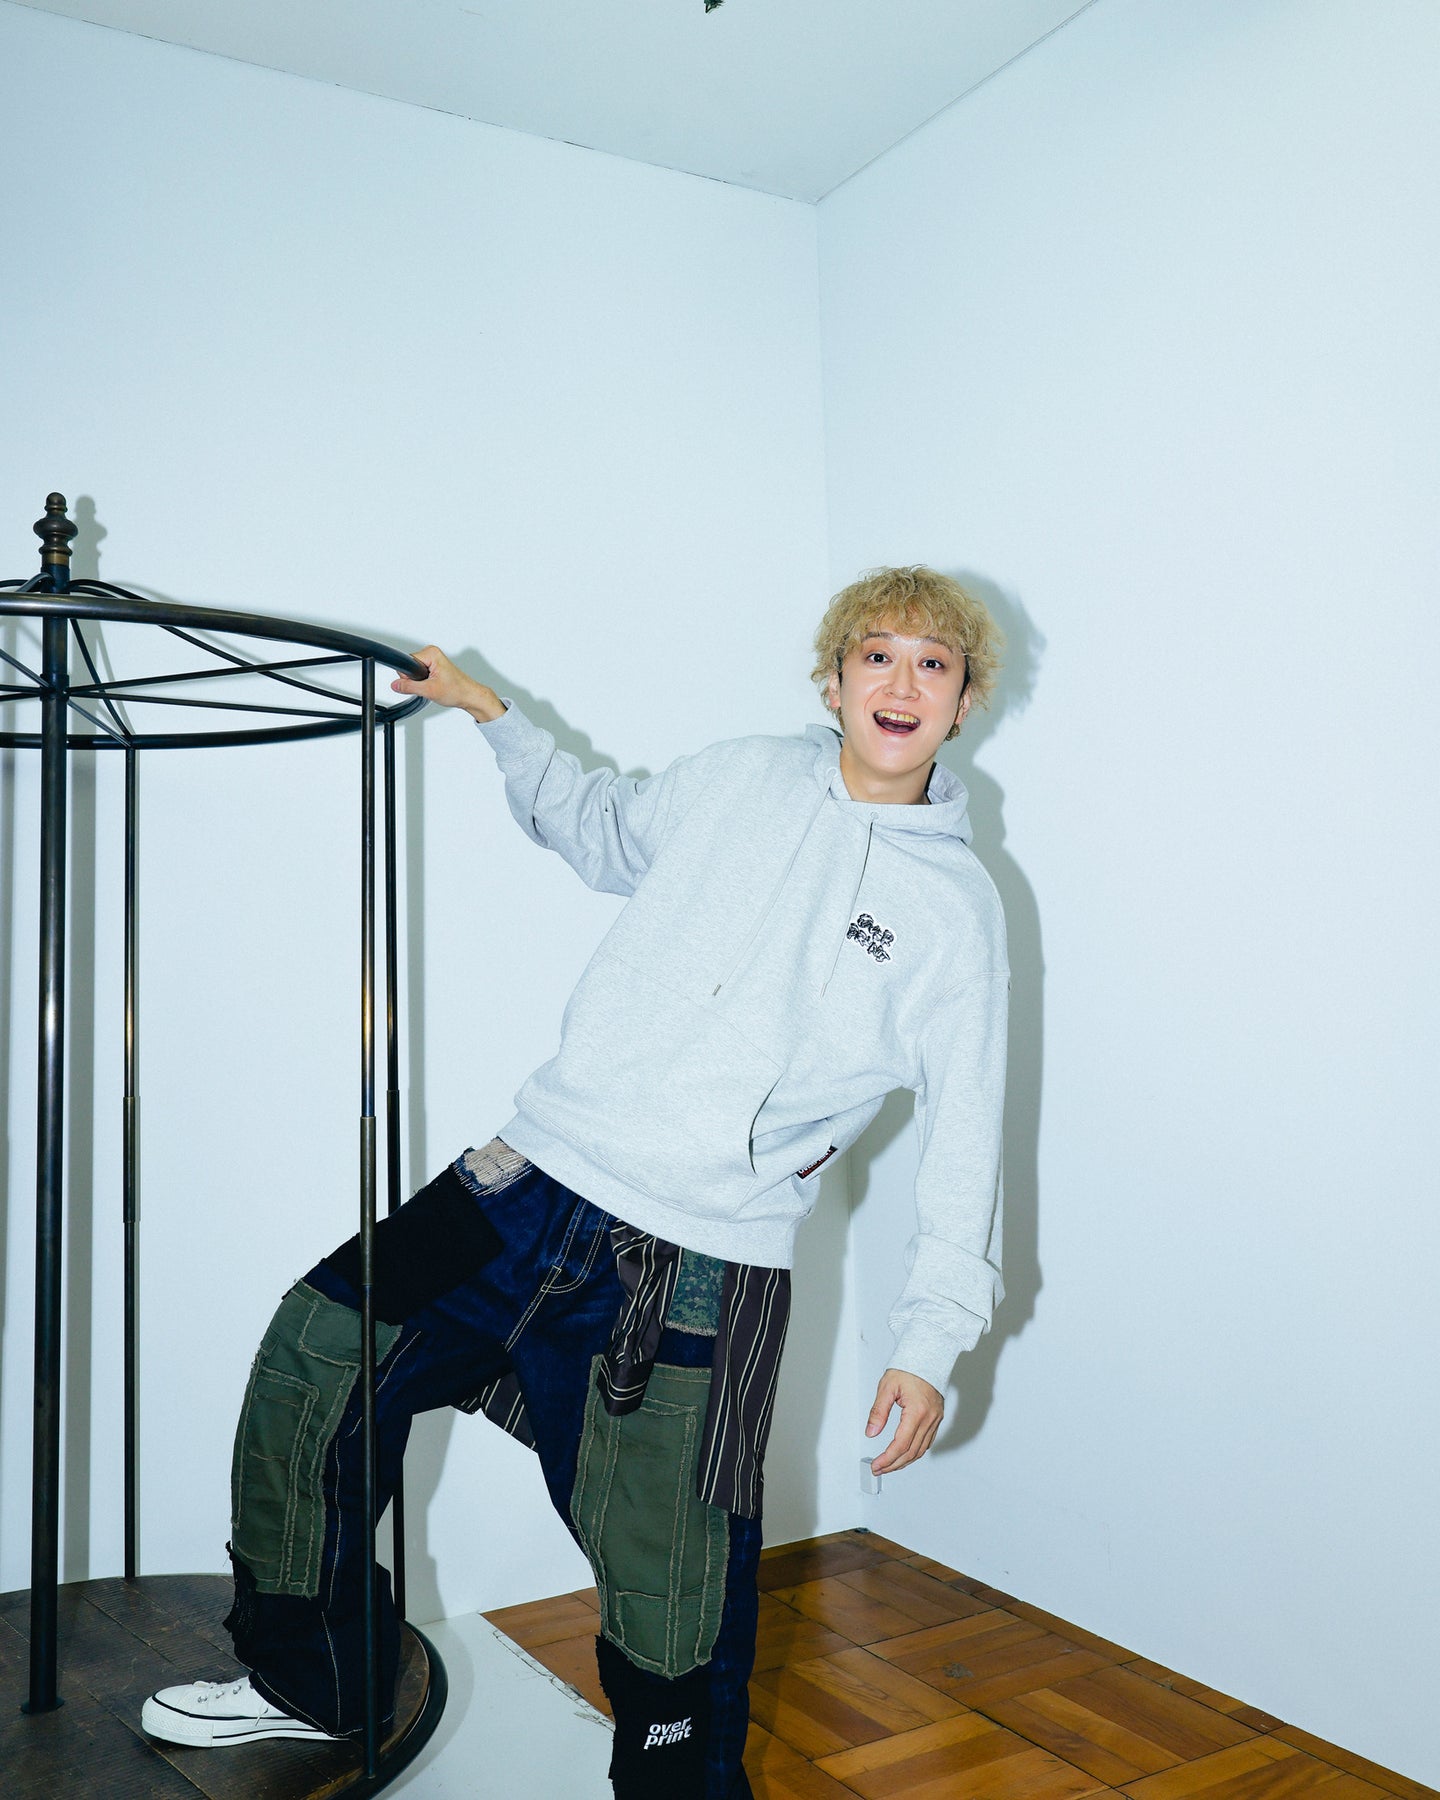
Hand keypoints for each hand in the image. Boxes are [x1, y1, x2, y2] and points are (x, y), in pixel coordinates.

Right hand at [390, 645, 504, 722]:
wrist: (469, 696)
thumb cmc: (457, 690)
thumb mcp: (429, 690)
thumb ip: (409, 687)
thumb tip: (395, 684)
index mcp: (431, 653)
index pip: (407, 662)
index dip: (410, 676)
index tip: (420, 682)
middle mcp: (432, 653)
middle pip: (410, 667)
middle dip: (416, 680)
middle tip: (430, 686)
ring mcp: (433, 660)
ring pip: (414, 672)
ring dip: (421, 682)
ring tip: (435, 686)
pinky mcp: (434, 666)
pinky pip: (420, 673)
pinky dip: (424, 682)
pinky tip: (434, 685)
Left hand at [865, 1368, 943, 1474]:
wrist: (927, 1355)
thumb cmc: (908, 1368)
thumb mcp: (887, 1387)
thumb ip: (878, 1411)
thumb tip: (871, 1432)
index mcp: (917, 1411)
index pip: (901, 1444)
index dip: (887, 1459)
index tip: (876, 1465)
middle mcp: (929, 1418)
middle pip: (911, 1452)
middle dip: (893, 1464)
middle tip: (878, 1469)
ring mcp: (935, 1419)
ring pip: (921, 1450)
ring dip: (904, 1461)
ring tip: (889, 1465)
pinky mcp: (937, 1417)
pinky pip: (927, 1441)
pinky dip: (915, 1451)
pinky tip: (904, 1453)